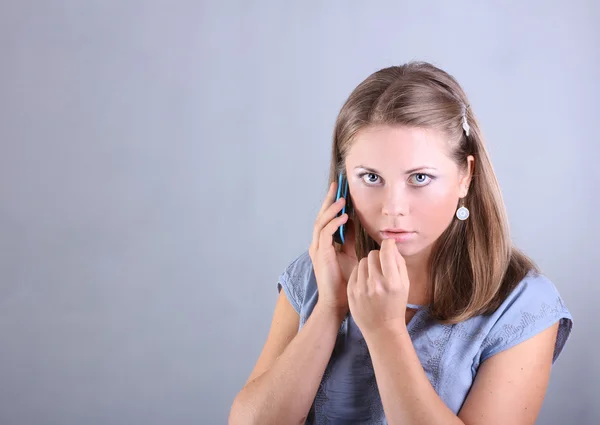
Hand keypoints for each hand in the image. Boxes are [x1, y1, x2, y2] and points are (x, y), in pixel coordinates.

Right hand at [309, 181, 357, 316]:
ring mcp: (317, 250)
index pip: (325, 218)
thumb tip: (353, 221)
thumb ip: (349, 238)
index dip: (331, 203)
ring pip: (321, 223)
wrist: (337, 301)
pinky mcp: (321, 255)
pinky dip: (334, 224)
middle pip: (320, 216)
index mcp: (322, 244)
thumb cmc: (343, 280)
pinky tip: (344, 217)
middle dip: (328, 200)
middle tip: (337, 186)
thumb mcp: (349, 254)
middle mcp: (317, 244)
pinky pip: (325, 234)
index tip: (339, 190)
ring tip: (342, 200)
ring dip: (331, 210)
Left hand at [347, 238, 409, 334]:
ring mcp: (362, 288)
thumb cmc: (396, 305)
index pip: (386, 252)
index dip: (388, 244)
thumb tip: (391, 246)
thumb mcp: (405, 285)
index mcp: (392, 282)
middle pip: (373, 254)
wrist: (382, 329)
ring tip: (373, 275)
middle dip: (378, 256)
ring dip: (369, 264)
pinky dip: (360, 273)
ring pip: (362, 261)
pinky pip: (355, 271)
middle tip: (381, 264)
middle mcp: (376, 284)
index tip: (389, 245)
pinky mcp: (351, 292)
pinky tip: (366, 282)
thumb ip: (399, 263)